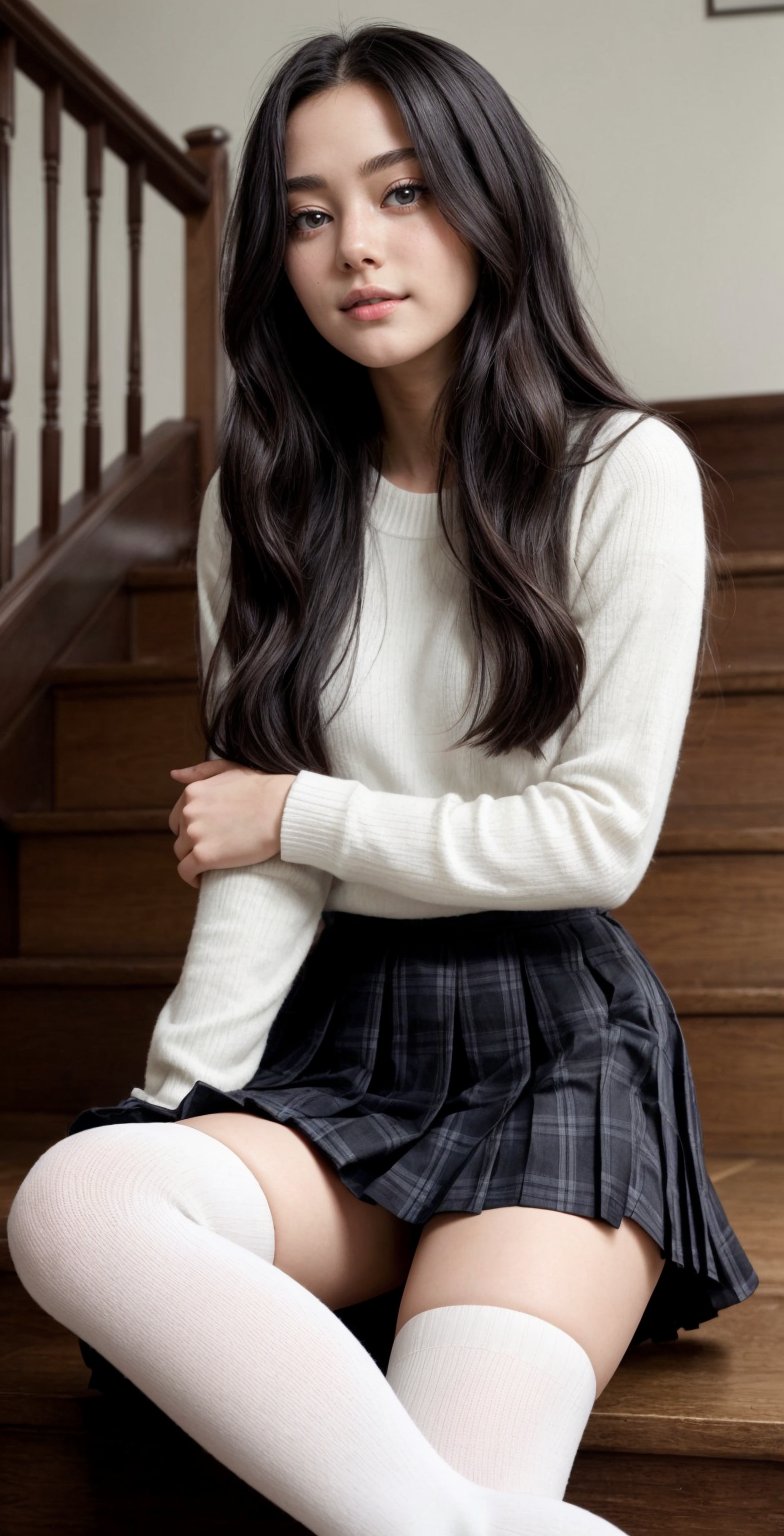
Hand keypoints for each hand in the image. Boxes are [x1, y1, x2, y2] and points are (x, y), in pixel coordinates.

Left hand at [168, 759, 297, 887]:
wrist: (284, 808)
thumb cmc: (264, 788)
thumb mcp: (230, 769)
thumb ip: (200, 771)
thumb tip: (174, 774)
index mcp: (192, 792)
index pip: (178, 818)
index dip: (190, 829)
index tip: (206, 836)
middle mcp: (188, 812)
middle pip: (180, 837)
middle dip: (192, 844)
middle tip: (214, 849)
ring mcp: (195, 834)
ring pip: (182, 855)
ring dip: (193, 860)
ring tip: (211, 866)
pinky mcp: (204, 856)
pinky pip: (186, 872)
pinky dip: (191, 878)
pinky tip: (202, 880)